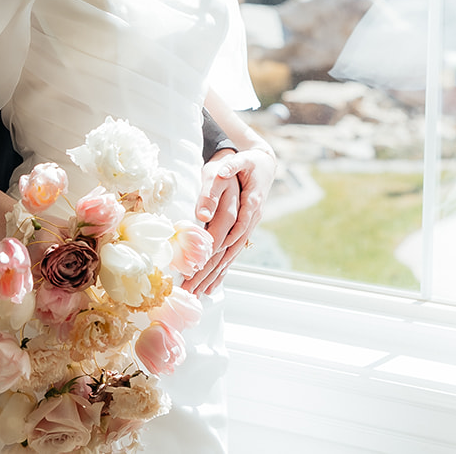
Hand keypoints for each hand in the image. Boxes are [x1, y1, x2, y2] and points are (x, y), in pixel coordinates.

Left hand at [185, 147, 275, 294]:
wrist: (265, 162)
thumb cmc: (248, 162)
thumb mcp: (238, 162)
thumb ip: (225, 173)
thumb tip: (211, 191)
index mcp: (250, 206)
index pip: (229, 235)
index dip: (213, 253)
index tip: (197, 268)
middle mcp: (250, 222)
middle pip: (228, 253)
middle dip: (208, 273)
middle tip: (190, 290)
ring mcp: (248, 228)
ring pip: (230, 257)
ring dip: (214, 276)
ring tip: (198, 294)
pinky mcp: (243, 231)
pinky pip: (232, 254)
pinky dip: (223, 270)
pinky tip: (213, 285)